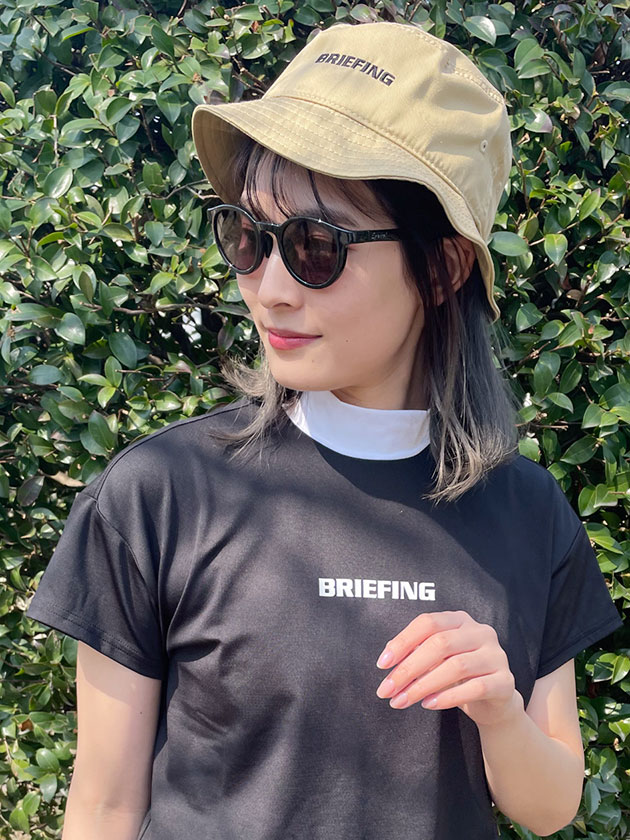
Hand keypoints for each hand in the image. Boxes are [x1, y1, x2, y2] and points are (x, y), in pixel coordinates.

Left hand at [375, 610, 521, 727]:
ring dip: (424, 685)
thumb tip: (388, 658)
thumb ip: (416, 653)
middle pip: (440, 644)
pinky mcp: (505, 681)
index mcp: (460, 620)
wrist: (494, 703)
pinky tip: (429, 704)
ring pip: (456, 666)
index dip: (403, 641)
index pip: (428, 622)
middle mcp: (481, 632)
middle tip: (387, 690)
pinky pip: (476, 687)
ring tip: (404, 700)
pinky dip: (448, 696)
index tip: (382, 664)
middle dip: (408, 668)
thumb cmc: (457, 677)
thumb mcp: (435, 661)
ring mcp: (496, 655)